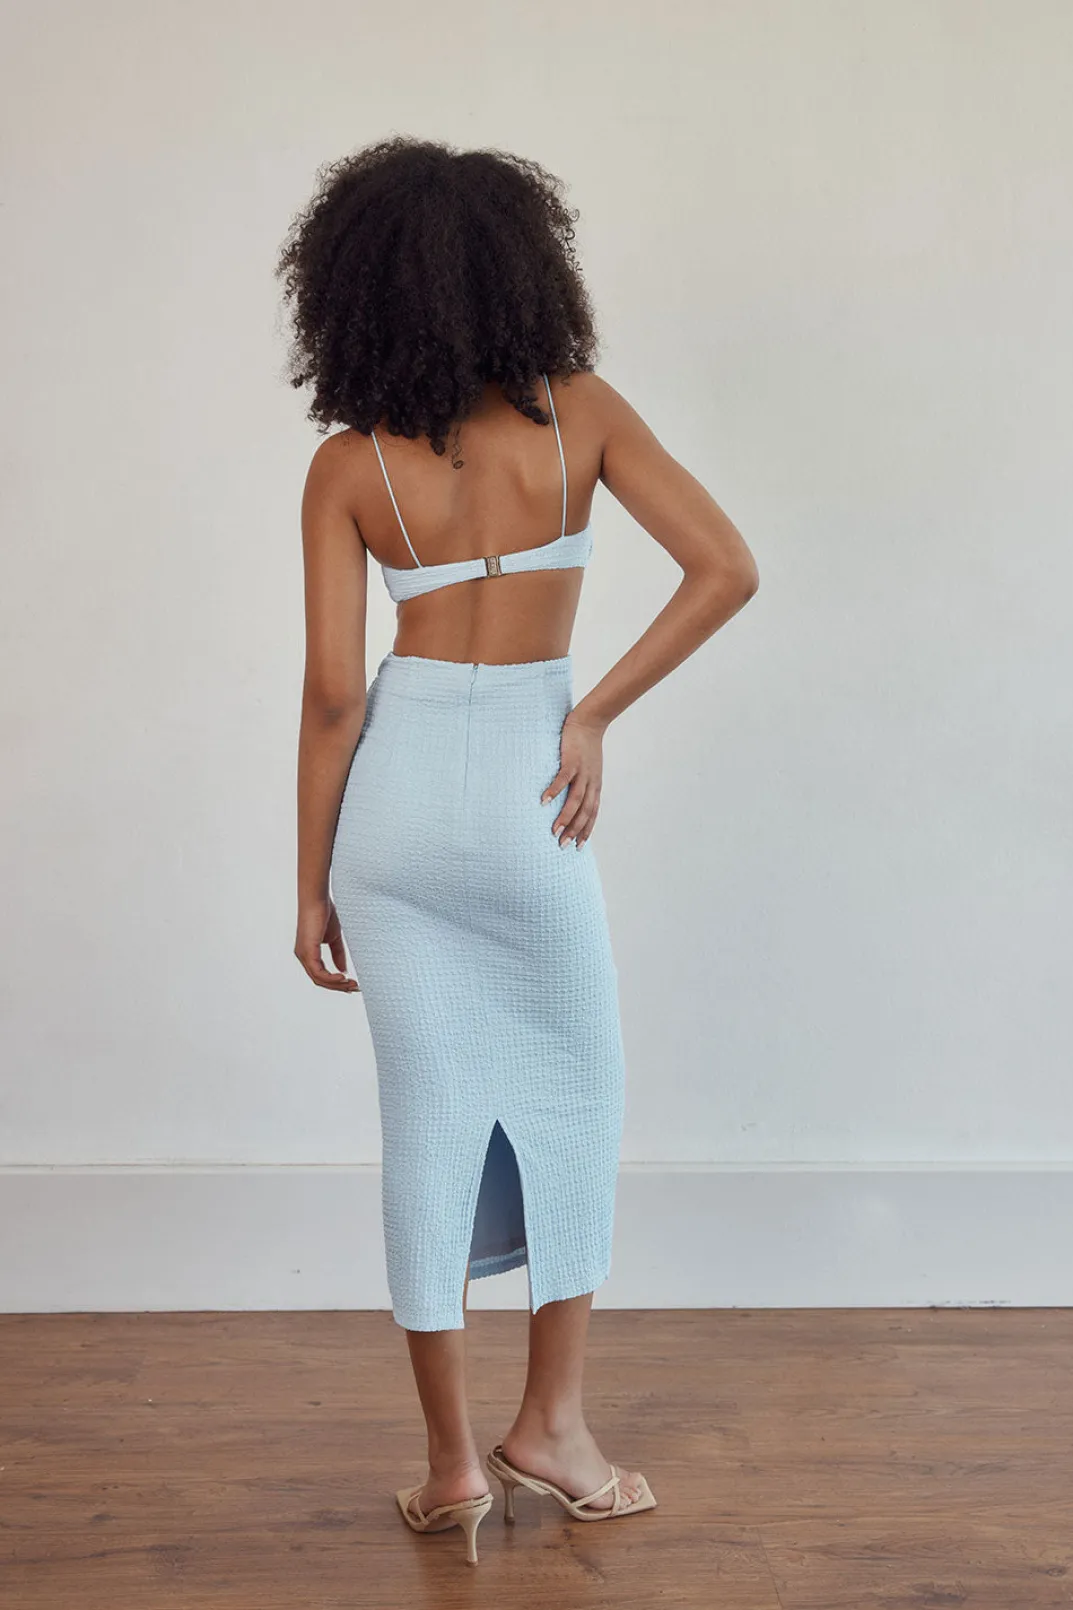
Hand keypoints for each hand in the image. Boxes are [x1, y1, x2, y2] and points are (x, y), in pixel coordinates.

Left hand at [294, 897, 359, 991]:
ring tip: (352, 984)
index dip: (336, 982)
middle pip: (320, 980)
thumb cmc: (324, 913)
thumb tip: (343, 970)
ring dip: (337, 984)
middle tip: (355, 988)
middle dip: (339, 987)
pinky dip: (331, 978)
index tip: (352, 984)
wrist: (317, 899)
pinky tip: (342, 977)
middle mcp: (303, 957)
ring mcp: (303, 955)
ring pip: (319, 979)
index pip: (321, 975)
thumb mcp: (333, 938)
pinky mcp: (307, 952)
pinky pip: (318, 973)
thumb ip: (337, 954)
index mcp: (308, 954)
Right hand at [541, 709, 604, 847]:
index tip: (578, 847)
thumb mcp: (589, 771)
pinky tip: (543, 802)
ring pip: (575, 800)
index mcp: (594, 787)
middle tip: (562, 845)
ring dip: (565, 817)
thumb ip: (583, 786)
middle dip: (574, 830)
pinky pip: (562, 780)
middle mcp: (591, 783)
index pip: (592, 814)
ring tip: (554, 830)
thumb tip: (571, 802)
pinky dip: (553, 792)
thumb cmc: (586, 749)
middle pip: (584, 812)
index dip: (586, 831)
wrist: (589, 723)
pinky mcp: (572, 761)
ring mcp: (582, 773)